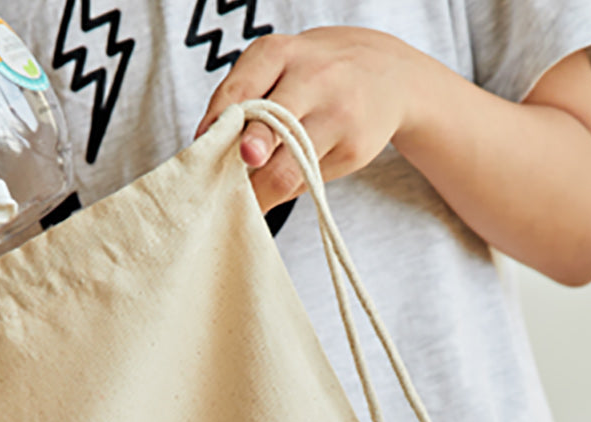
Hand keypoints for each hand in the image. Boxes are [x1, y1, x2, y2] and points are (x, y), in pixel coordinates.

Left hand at [193, 28, 419, 212]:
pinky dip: (287, 192)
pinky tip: (278, 190)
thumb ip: (245, 98)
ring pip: (288, 167)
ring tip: (244, 200)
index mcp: (281, 52)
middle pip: (269, 128)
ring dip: (259, 192)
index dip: (216, 129)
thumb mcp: (280, 66)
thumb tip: (207, 147)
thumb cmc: (316, 75)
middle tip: (224, 187)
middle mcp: (313, 78)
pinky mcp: (354, 149)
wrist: (389, 76)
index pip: (239, 93)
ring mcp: (338, 114)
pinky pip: (307, 182)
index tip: (201, 154)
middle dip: (244, 159)